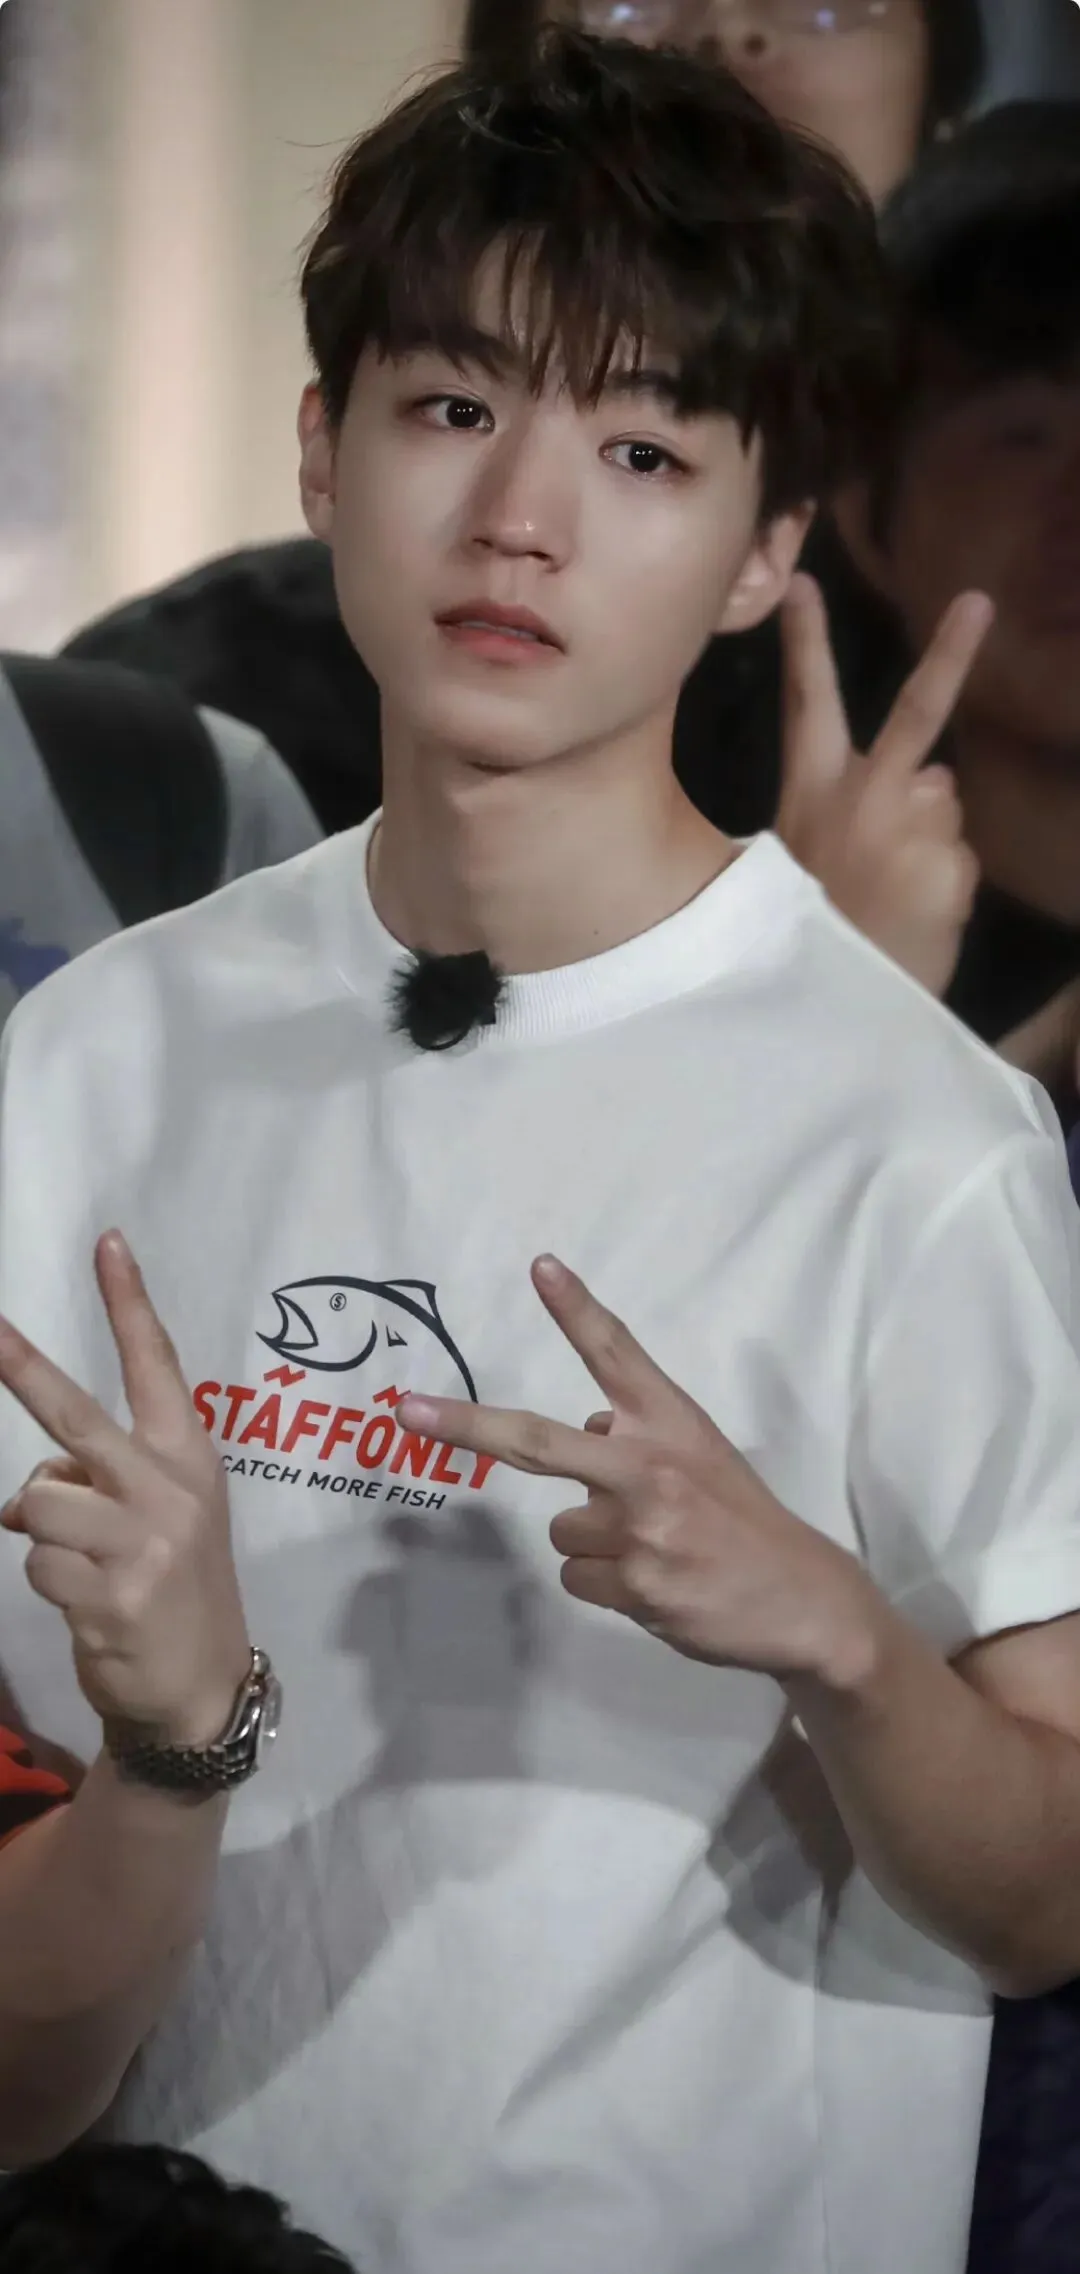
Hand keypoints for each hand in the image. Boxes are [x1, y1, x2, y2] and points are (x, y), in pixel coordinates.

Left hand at [0, 1232, 250, 1747]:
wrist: (201, 1690)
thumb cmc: (172, 1587)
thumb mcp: (159, 1521)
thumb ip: (98, 1486)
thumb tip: (21, 1498)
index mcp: (189, 1456)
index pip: (157, 1365)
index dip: (129, 1303)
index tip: (108, 1240)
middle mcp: (170, 1488)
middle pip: (76, 1414)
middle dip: (21, 1366)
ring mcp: (143, 1541)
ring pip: (37, 1503)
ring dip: (42, 1536)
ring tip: (85, 1566)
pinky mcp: (111, 1593)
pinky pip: (36, 1561)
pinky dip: (48, 1582)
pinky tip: (91, 1605)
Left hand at [397, 1257, 877, 1683]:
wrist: (804, 1602)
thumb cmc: (744, 1522)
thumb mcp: (703, 1457)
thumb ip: (639, 1440)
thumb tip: (586, 1434)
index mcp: (673, 1422)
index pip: (618, 1353)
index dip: (577, 1309)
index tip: (542, 1266)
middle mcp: (650, 1465)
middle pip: (537, 1441)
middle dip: (466, 1425)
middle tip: (409, 1410)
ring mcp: (640, 1527)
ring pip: (562, 1529)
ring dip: (597, 1545)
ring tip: (658, 1553)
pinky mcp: (635, 1584)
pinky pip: (578, 1578)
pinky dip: (607, 1586)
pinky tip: (658, 1586)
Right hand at [776, 576, 993, 997]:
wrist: (828, 1010)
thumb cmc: (812, 932)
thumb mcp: (804, 862)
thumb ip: (863, 804)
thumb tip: (938, 776)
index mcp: (812, 793)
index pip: (806, 703)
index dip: (805, 641)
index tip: (799, 582)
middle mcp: (863, 796)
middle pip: (916, 711)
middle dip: (950, 653)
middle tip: (979, 601)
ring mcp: (910, 827)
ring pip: (945, 801)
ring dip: (932, 837)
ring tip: (893, 893)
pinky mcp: (950, 863)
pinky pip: (960, 856)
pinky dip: (947, 882)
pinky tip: (914, 917)